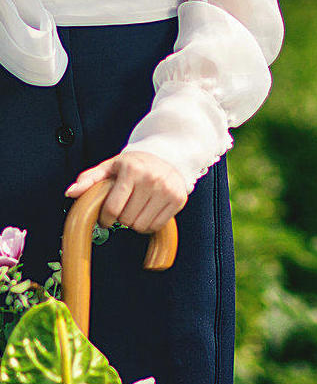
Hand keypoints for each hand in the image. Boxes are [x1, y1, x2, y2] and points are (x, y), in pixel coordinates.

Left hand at [65, 151, 187, 233]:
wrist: (168, 157)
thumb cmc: (135, 164)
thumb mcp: (111, 167)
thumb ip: (89, 179)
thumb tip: (70, 192)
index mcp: (132, 170)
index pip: (113, 208)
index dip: (105, 218)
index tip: (106, 219)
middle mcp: (152, 180)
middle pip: (127, 219)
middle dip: (121, 219)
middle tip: (123, 210)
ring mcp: (167, 190)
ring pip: (142, 225)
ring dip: (135, 223)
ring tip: (135, 211)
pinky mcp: (178, 200)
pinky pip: (158, 225)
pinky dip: (149, 225)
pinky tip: (147, 214)